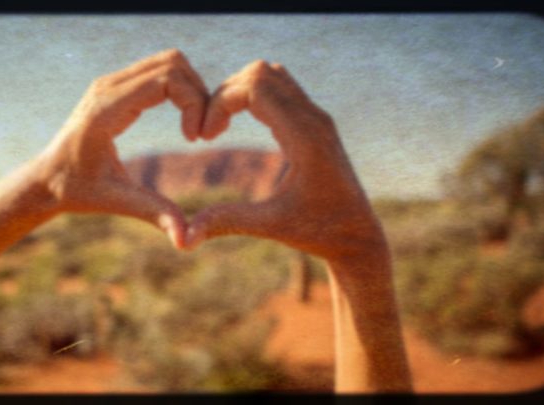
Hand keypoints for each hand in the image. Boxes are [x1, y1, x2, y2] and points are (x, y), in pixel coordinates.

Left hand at [32, 49, 208, 247]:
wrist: (45, 178)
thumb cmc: (76, 191)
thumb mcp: (117, 201)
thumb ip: (154, 214)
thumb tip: (186, 241)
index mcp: (107, 110)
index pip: (166, 78)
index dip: (194, 103)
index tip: (196, 138)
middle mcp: (107, 86)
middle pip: (173, 62)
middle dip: (198, 93)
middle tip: (202, 132)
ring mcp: (111, 81)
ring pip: (169, 61)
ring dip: (192, 89)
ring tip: (195, 127)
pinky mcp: (115, 84)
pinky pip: (159, 70)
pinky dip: (180, 89)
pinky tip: (184, 121)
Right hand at [186, 60, 386, 263]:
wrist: (359, 236)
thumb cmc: (319, 232)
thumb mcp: (271, 226)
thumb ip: (227, 222)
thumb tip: (185, 237)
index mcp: (305, 137)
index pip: (255, 86)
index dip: (220, 102)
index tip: (204, 136)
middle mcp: (314, 119)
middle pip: (261, 72)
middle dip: (225, 93)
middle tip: (208, 131)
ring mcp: (318, 118)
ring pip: (272, 75)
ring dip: (239, 91)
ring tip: (220, 125)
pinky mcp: (316, 123)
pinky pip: (281, 89)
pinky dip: (253, 96)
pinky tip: (239, 125)